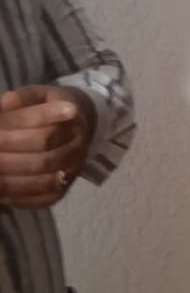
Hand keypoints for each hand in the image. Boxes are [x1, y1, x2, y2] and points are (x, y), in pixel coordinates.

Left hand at [0, 85, 95, 208]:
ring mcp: (75, 167)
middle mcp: (78, 145)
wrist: (80, 123)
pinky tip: (3, 194)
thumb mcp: (39, 95)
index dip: (14, 138)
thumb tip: (7, 102)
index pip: (44, 134)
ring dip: (13, 182)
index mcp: (72, 121)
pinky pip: (47, 198)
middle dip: (9, 161)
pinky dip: (23, 198)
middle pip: (45, 160)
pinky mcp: (68, 185)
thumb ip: (23, 98)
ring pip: (45, 181)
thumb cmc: (50, 107)